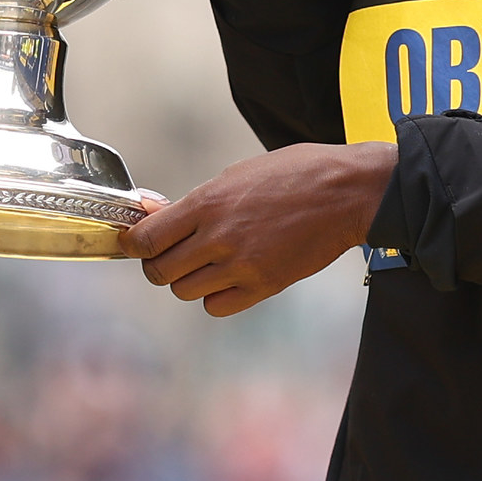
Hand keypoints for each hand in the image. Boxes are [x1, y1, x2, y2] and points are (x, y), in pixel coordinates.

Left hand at [123, 142, 394, 315]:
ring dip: (187, 280)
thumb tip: (153, 212)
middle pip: (159, 272)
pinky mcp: (264, 286)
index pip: (146, 239)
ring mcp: (241, 265)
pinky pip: (217, 307)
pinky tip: (227, 279)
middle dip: (158, 264)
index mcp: (207, 202)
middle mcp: (218, 237)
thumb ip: (194, 200)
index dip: (134, 244)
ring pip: (185, 292)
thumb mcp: (237, 173)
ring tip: (205, 264)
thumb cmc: (295, 173)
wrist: (347, 192)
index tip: (136, 243)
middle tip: (170, 255)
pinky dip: (215, 297)